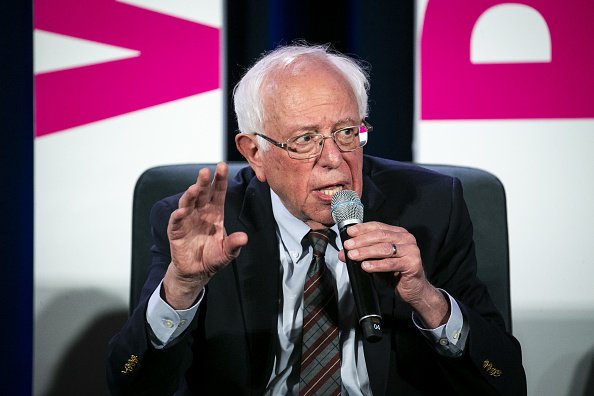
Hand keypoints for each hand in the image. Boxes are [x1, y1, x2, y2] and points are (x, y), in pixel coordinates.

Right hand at [162, 162, 247, 308]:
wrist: (196, 272)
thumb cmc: (213, 257)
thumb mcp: (228, 252)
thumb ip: (234, 244)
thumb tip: (244, 238)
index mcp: (215, 212)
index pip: (218, 192)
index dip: (220, 180)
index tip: (221, 166)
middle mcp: (201, 212)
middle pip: (202, 193)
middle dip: (203, 182)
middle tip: (205, 171)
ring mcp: (188, 219)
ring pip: (188, 203)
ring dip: (190, 195)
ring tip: (194, 189)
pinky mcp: (176, 230)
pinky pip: (176, 220)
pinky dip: (178, 215)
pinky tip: (182, 211)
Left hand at [338, 221, 448, 327]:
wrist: (413, 289)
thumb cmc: (394, 272)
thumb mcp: (376, 261)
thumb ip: (362, 254)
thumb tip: (343, 252)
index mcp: (398, 233)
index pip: (378, 226)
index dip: (363, 228)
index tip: (349, 233)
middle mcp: (406, 238)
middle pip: (380, 236)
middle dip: (361, 241)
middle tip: (348, 246)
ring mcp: (411, 250)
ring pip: (384, 248)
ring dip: (366, 252)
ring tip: (353, 256)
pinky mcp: (413, 264)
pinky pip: (391, 263)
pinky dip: (376, 265)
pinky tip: (366, 266)